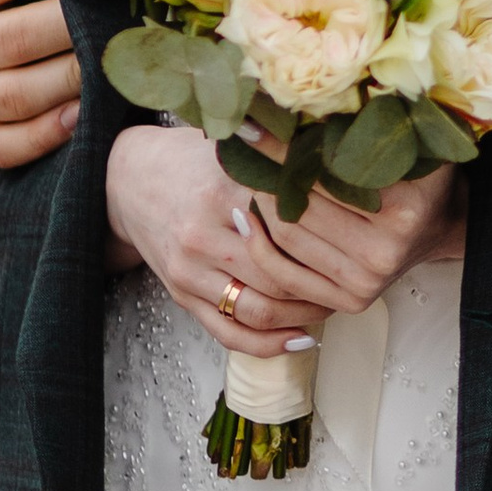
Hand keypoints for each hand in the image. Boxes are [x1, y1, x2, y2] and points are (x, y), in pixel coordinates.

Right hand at [106, 127, 465, 365]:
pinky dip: (267, 343)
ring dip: (300, 315)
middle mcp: (203, 231)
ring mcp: (189, 268)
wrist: (127, 179)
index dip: (331, 239)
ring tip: (333, 307)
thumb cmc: (196, 160)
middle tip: (357, 281)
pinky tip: (299, 339)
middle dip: (321, 284)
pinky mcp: (179, 294)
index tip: (363, 240)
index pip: (291, 224)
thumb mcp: (237, 147)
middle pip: (278, 274)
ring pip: (255, 309)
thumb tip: (350, 159)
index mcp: (225, 188)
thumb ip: (284, 156)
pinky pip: (226, 332)